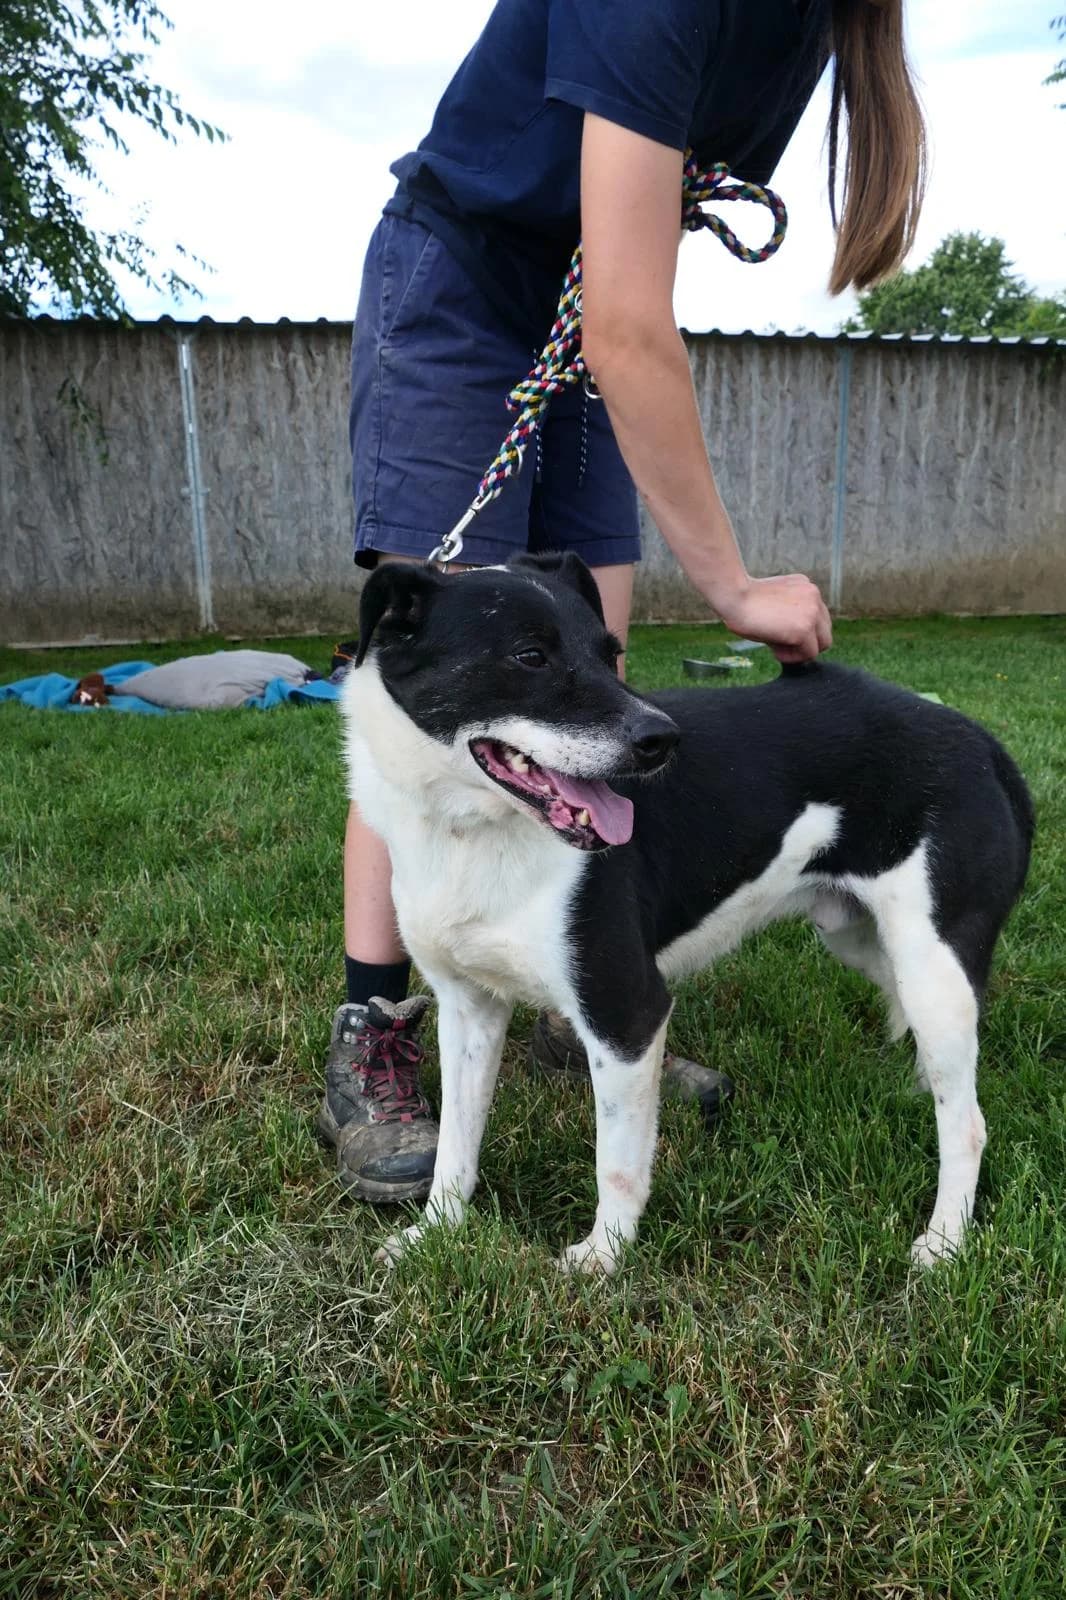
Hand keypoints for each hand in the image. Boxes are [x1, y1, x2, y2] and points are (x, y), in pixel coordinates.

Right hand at [712, 573, 831, 662]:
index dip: (801, 631)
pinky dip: (793, 658)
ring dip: (801, 651)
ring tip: (778, 648)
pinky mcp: (805, 628)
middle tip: (782, 645)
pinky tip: (774, 650)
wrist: (733, 596)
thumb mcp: (774, 602)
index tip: (781, 634)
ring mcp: (812, 611)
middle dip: (806, 643)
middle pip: (825, 630)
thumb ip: (791, 613)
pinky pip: (810, 653)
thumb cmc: (743, 601)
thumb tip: (796, 640)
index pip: (817, 616)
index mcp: (806, 586)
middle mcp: (814, 595)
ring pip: (822, 643)